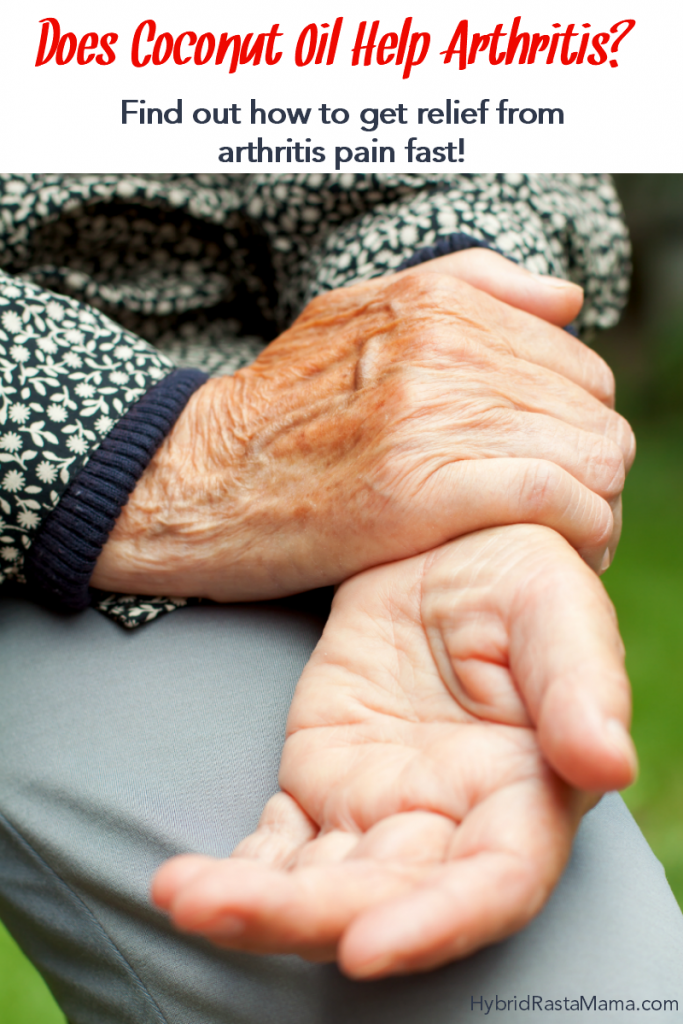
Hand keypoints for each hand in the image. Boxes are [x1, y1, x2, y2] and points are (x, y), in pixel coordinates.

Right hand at [92, 252, 633, 599]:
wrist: (199, 479)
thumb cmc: (280, 411)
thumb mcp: (357, 314)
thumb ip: (470, 288)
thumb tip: (567, 300)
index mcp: (436, 307)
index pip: (581, 368)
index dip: (576, 427)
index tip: (554, 468)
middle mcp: (441, 352)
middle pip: (594, 415)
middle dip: (591, 472)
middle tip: (561, 512)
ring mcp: (430, 418)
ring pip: (592, 458)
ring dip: (593, 508)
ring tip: (561, 537)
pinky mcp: (420, 491)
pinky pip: (558, 503)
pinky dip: (578, 532)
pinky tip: (558, 551)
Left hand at [152, 525, 635, 977]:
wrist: (443, 547)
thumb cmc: (518, 575)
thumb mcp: (555, 605)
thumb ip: (582, 682)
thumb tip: (606, 762)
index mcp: (522, 791)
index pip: (492, 882)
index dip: (437, 923)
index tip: (369, 945)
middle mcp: (449, 821)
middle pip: (386, 899)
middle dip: (309, 919)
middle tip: (220, 911)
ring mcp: (377, 809)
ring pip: (320, 884)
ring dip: (252, 906)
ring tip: (183, 896)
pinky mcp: (320, 783)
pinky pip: (277, 846)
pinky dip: (235, 870)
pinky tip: (186, 881)